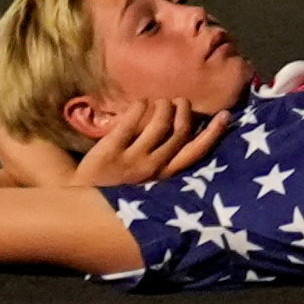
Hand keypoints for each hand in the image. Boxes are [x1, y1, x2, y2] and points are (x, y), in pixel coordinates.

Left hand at [65, 88, 226, 190]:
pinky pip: (130, 122)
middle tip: (181, 101)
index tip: (225, 116)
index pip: (195, 153)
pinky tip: (140, 103)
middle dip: (184, 111)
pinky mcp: (110, 151)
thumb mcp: (146, 184)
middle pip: (179, 131)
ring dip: (163, 106)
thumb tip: (182, 138)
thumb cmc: (117, 190)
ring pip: (159, 123)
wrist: (79, 202)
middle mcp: (152, 168)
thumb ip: (163, 165)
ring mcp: (132, 160)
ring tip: (160, 100)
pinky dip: (139, 107)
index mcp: (164, 177)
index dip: (212, 133)